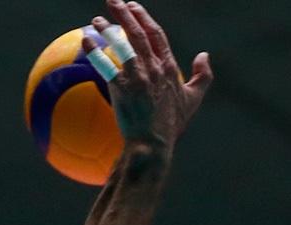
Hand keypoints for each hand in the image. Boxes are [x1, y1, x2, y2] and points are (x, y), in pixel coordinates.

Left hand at [92, 2, 213, 154]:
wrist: (153, 144)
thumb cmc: (171, 125)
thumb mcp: (193, 99)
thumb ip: (202, 76)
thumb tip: (204, 56)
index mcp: (168, 67)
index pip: (156, 34)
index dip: (144, 17)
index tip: (133, 6)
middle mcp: (153, 67)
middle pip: (138, 33)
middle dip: (125, 13)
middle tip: (113, 1)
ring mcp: (137, 77)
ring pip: (121, 45)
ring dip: (108, 29)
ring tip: (96, 19)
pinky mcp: (122, 89)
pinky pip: (106, 66)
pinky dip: (96, 52)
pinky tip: (86, 42)